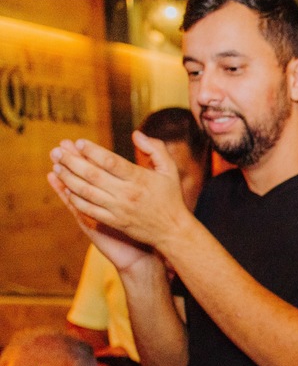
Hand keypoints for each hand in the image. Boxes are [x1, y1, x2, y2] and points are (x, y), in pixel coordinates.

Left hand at [48, 134, 192, 250]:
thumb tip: (136, 134)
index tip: (79, 142)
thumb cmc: (171, 198)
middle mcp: (127, 194)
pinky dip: (75, 199)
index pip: (110, 161)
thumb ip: (156, 149)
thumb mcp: (170, 170)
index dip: (92, 151)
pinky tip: (67, 189)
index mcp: (139, 179)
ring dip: (68, 178)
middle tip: (58, 151)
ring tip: (57, 166)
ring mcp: (118, 209)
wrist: (173, 231)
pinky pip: (89, 210)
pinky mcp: (114, 222)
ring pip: (86, 192)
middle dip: (71, 161)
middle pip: (92, 175)